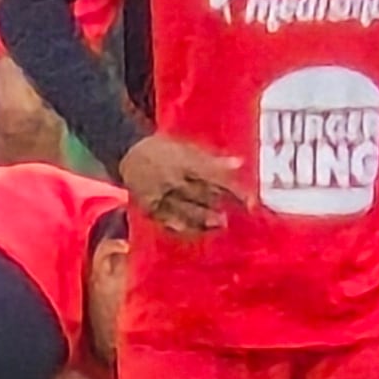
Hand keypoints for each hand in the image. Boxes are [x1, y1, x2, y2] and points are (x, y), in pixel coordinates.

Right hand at [119, 132, 247, 239]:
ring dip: (205, 219)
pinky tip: (195, 231)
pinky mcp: (149, 208)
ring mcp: (160, 195)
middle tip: (242, 213)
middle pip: (202, 195)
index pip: (214, 177)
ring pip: (186, 211)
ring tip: (220, 224)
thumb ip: (213, 158)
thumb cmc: (163, 148)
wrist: (127, 152)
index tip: (250, 201)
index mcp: (184, 160)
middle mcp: (172, 178)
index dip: (234, 190)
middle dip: (222, 204)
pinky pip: (168, 221)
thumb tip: (240, 163)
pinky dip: (183, 227)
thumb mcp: (188, 146)